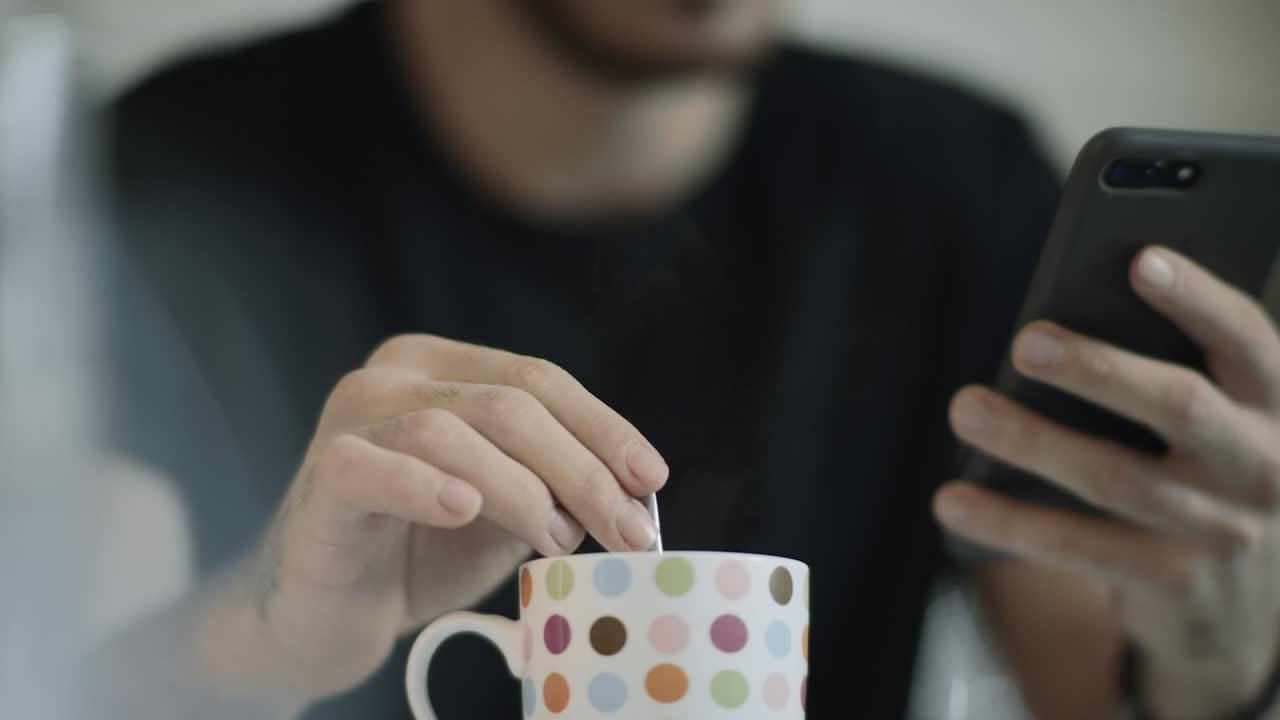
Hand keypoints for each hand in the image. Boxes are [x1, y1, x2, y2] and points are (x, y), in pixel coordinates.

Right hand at [201, 335, 667, 698]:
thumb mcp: (505, 512)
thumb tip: (633, 492)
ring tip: (557, 542)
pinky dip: (423, 485)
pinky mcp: (319, 473)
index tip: (651, 479)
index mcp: (443, 369)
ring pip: (454, 431)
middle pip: (510, 404)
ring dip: (522, 489)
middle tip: (626, 531)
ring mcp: (351, 418)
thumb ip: (554, 486)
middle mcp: (395, 377)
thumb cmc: (419, 553)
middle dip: (581, 470)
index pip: (539, 380)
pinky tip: (463, 510)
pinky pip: (372, 468)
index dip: (603, 427)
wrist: (327, 614)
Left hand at [935, 246, 1279, 718]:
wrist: (1250, 598)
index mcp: (1272, 399)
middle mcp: (1261, 461)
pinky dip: (1009, 523)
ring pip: (1115, 478)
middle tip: (1025, 341)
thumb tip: (1053, 328)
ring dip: (1033, 442)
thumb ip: (1167, 367)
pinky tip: (952, 500)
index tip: (1140, 260)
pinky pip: (1078, 546)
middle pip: (1179, 406)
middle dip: (1100, 370)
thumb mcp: (1218, 417)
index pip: (1244, 336)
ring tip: (965, 408)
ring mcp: (1221, 527)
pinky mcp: (1174, 581)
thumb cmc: (1206, 466)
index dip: (1196, 298)